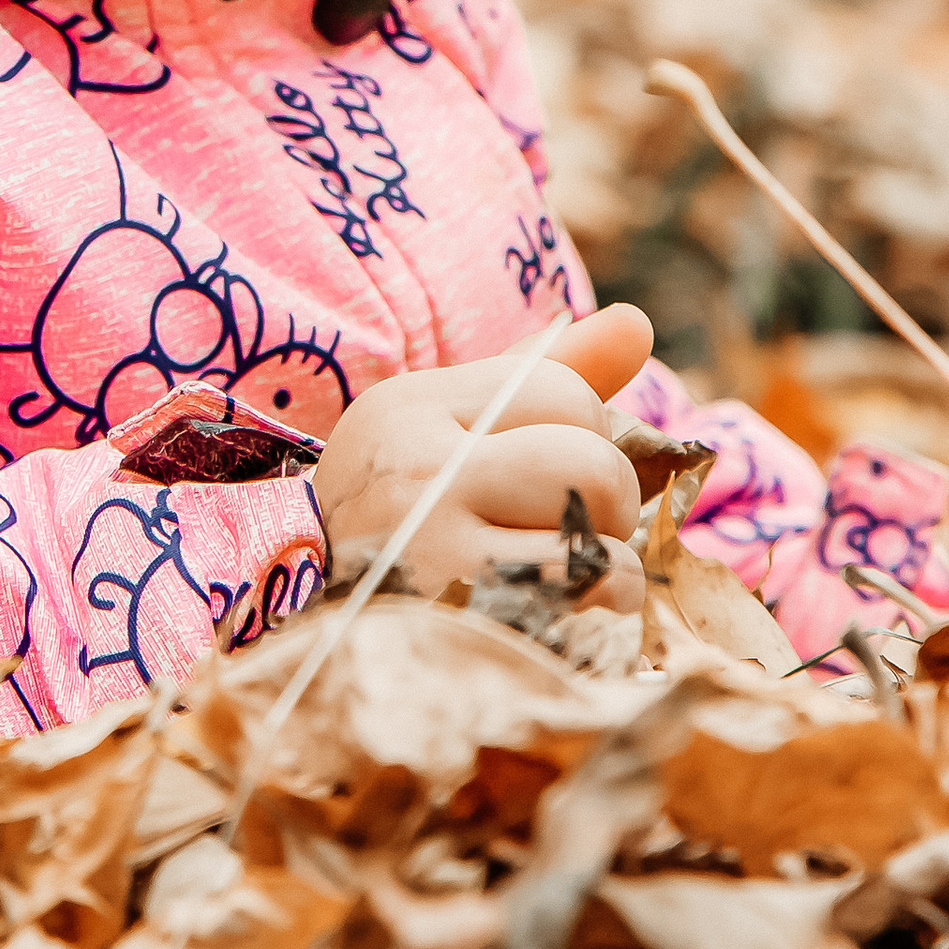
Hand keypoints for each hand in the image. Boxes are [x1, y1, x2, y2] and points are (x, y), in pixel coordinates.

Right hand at [311, 305, 653, 613]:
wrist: (311, 624)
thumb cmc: (400, 515)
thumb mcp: (451, 427)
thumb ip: (546, 373)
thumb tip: (637, 321)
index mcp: (412, 408)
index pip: (565, 392)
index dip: (588, 434)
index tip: (549, 473)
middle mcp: (416, 471)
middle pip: (593, 465)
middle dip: (610, 504)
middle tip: (571, 531)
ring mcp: (433, 554)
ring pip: (601, 546)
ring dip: (608, 573)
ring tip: (563, 580)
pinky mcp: (460, 627)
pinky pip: (588, 611)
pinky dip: (599, 620)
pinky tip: (556, 619)